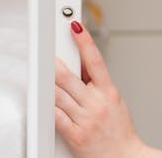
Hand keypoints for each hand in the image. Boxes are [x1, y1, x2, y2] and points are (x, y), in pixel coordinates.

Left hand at [55, 21, 149, 157]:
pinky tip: (42, 100)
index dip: (84, 41)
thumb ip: (99, 85)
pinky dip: (47, 107)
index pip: (95, 60)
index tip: (75, 27)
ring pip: (58, 95)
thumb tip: (81, 66)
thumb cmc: (120, 132)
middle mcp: (96, 104)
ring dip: (47, 84)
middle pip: (68, 77)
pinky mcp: (75, 134)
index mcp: (109, 93)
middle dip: (55, 64)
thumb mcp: (115, 102)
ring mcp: (85, 119)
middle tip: (47, 53)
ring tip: (41, 74)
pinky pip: (55, 116)